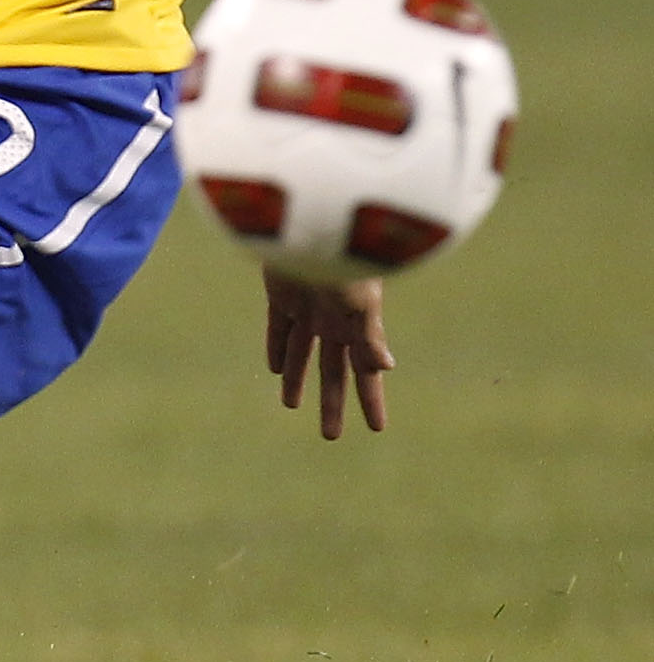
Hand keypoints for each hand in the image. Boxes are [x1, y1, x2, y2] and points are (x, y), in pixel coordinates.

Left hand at [263, 271, 390, 439]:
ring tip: (291, 406)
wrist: (310, 225)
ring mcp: (308, 309)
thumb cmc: (344, 262)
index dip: (372, 401)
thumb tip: (386, 368)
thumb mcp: (362, 302)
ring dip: (298, 380)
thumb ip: (371, 336)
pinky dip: (277, 349)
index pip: (366, 374)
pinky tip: (275, 369)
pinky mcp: (281, 296)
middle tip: (330, 436)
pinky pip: (279, 330)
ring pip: (302, 355)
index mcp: (358, 327)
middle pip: (333, 372)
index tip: (378, 429)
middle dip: (333, 403)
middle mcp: (335, 321)